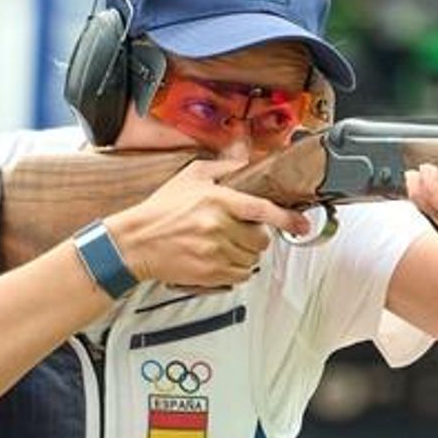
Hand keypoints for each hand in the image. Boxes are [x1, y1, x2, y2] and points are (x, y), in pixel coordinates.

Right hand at [105, 156, 310, 288]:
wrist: (135, 242)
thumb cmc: (160, 210)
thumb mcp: (190, 177)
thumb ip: (221, 167)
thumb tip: (244, 161)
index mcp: (218, 200)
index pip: (263, 210)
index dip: (287, 219)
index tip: (302, 224)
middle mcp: (219, 227)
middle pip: (261, 239)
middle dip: (256, 236)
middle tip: (240, 231)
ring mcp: (215, 253)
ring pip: (252, 259)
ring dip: (246, 253)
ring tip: (225, 245)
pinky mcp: (210, 273)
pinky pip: (240, 275)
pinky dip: (237, 269)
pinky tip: (221, 259)